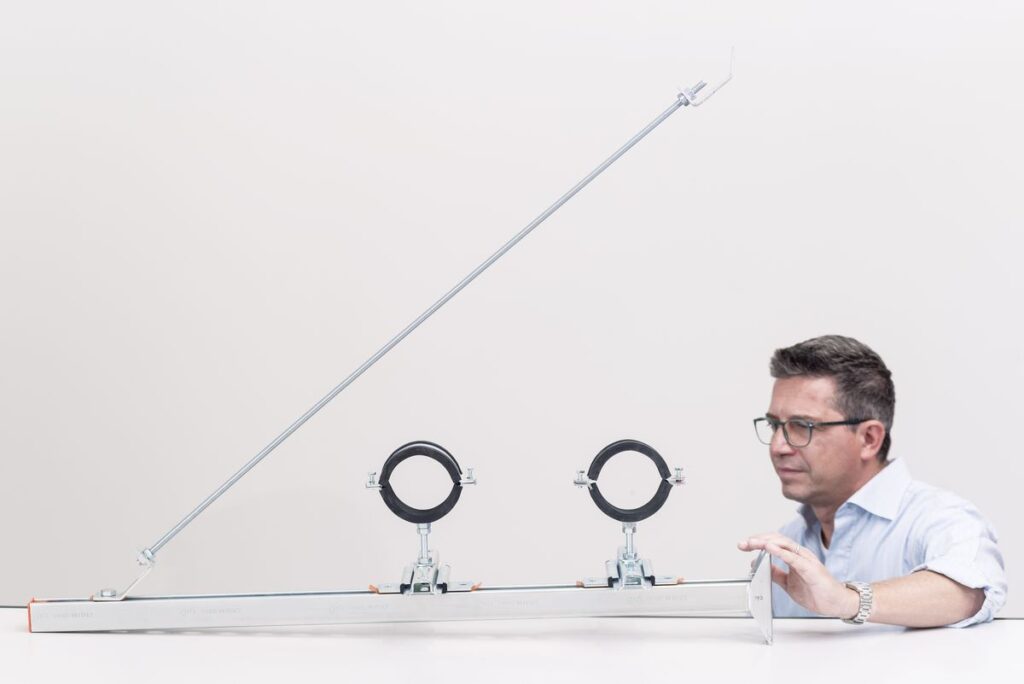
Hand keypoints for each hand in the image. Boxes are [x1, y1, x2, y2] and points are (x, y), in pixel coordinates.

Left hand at [738, 532, 858, 618]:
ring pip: (784, 544)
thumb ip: (775, 574)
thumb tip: (756, 565)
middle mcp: (800, 554)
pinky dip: (780, 551)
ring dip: (766, 542)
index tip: (743, 545)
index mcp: (794, 556)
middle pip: (776, 539)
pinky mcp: (811, 569)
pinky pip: (794, 557)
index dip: (758, 542)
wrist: (837, 603)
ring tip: (753, 543)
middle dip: (758, 539)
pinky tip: (770, 549)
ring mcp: (806, 560)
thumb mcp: (788, 583)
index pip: (773, 542)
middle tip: (743, 543)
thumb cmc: (816, 592)